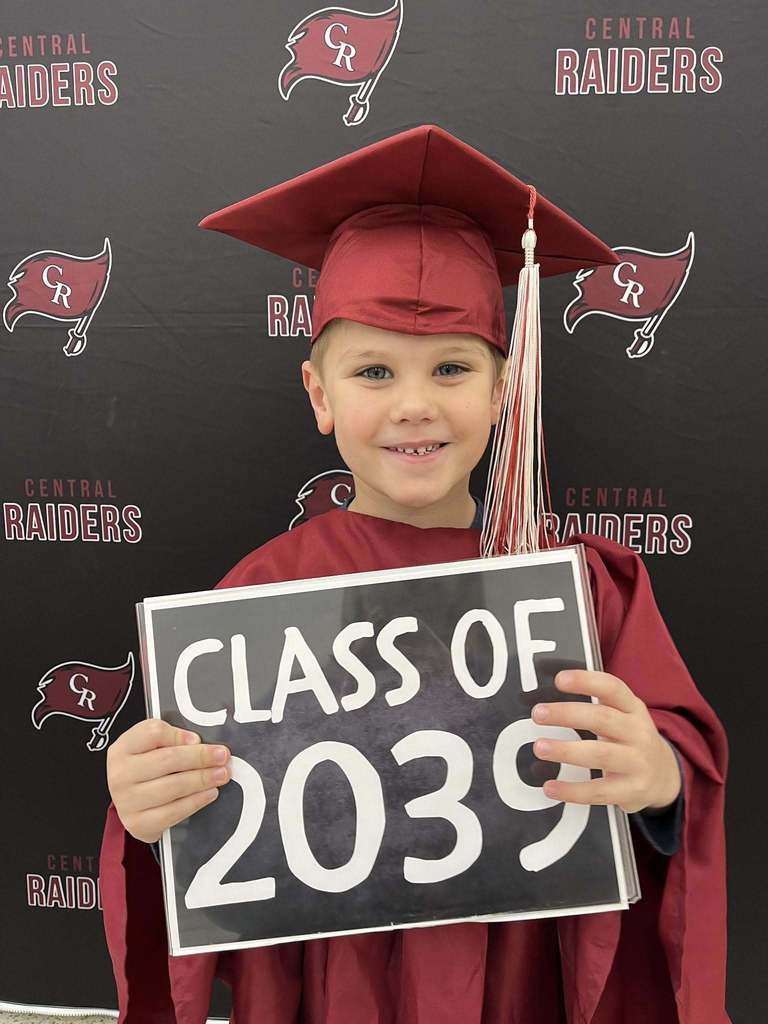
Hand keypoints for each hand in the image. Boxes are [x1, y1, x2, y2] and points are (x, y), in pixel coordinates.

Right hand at [106, 719, 231, 843]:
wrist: (131, 801)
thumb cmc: (145, 768)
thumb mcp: (150, 747)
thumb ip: (171, 739)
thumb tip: (197, 743)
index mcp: (123, 748)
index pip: (152, 733)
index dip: (178, 734)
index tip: (198, 738)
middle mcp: (120, 774)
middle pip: (167, 760)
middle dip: (200, 757)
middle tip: (222, 756)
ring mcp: (127, 801)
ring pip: (172, 787)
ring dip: (202, 779)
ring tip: (221, 774)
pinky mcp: (139, 823)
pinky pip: (173, 812)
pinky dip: (196, 801)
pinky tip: (209, 793)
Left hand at [531, 670, 681, 813]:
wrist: (665, 775)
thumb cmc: (630, 739)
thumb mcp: (624, 715)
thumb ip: (595, 705)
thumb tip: (549, 704)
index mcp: (633, 708)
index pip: (612, 688)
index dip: (587, 681)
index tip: (560, 679)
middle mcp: (638, 732)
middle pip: (602, 719)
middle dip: (567, 714)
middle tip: (538, 714)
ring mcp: (638, 762)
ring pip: (600, 755)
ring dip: (566, 750)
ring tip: (540, 747)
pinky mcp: (632, 790)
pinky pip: (599, 791)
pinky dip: (572, 790)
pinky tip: (550, 787)